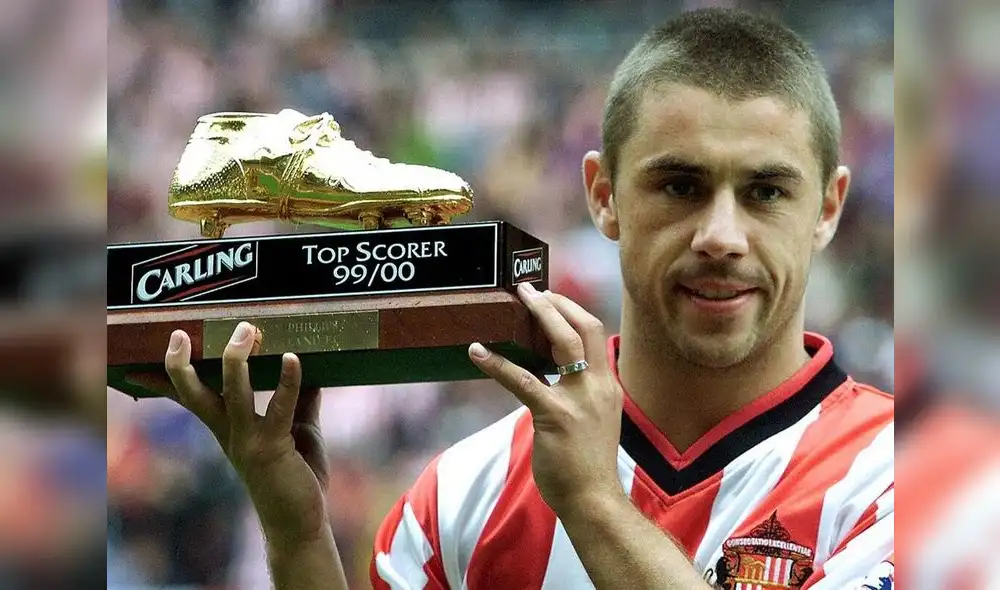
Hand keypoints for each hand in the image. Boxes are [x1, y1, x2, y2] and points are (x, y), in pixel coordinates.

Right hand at [153, 321, 329, 547]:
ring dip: (235, 359)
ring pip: (232, 393)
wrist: (299, 526)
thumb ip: (300, 401)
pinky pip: (278, 407)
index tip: (133, 365)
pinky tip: (292, 358)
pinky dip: (286, 381)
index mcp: (228, 430)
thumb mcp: (299, 431)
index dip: (162, 382)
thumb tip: (312, 370)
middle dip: (181, 365)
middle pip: (194, 395)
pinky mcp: (272, 447)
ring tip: (245, 330)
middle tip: (179, 333)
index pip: (189, 400)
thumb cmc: (296, 478)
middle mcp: (230, 434)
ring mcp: (247, 441)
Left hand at [469, 282, 623, 513]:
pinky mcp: (556, 415)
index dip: (573, 311)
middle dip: (557, 303)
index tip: (552, 298)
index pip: (595, 334)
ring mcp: (579, 399)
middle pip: (584, 327)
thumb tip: (550, 379)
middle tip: (530, 289)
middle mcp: (598, 386)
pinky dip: (497, 363)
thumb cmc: (587, 465)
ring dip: (538, 315)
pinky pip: (523, 381)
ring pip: (562, 343)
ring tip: (513, 300)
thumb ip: (580, 395)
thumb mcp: (594, 420)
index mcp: (607, 385)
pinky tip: (478, 352)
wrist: (594, 500)